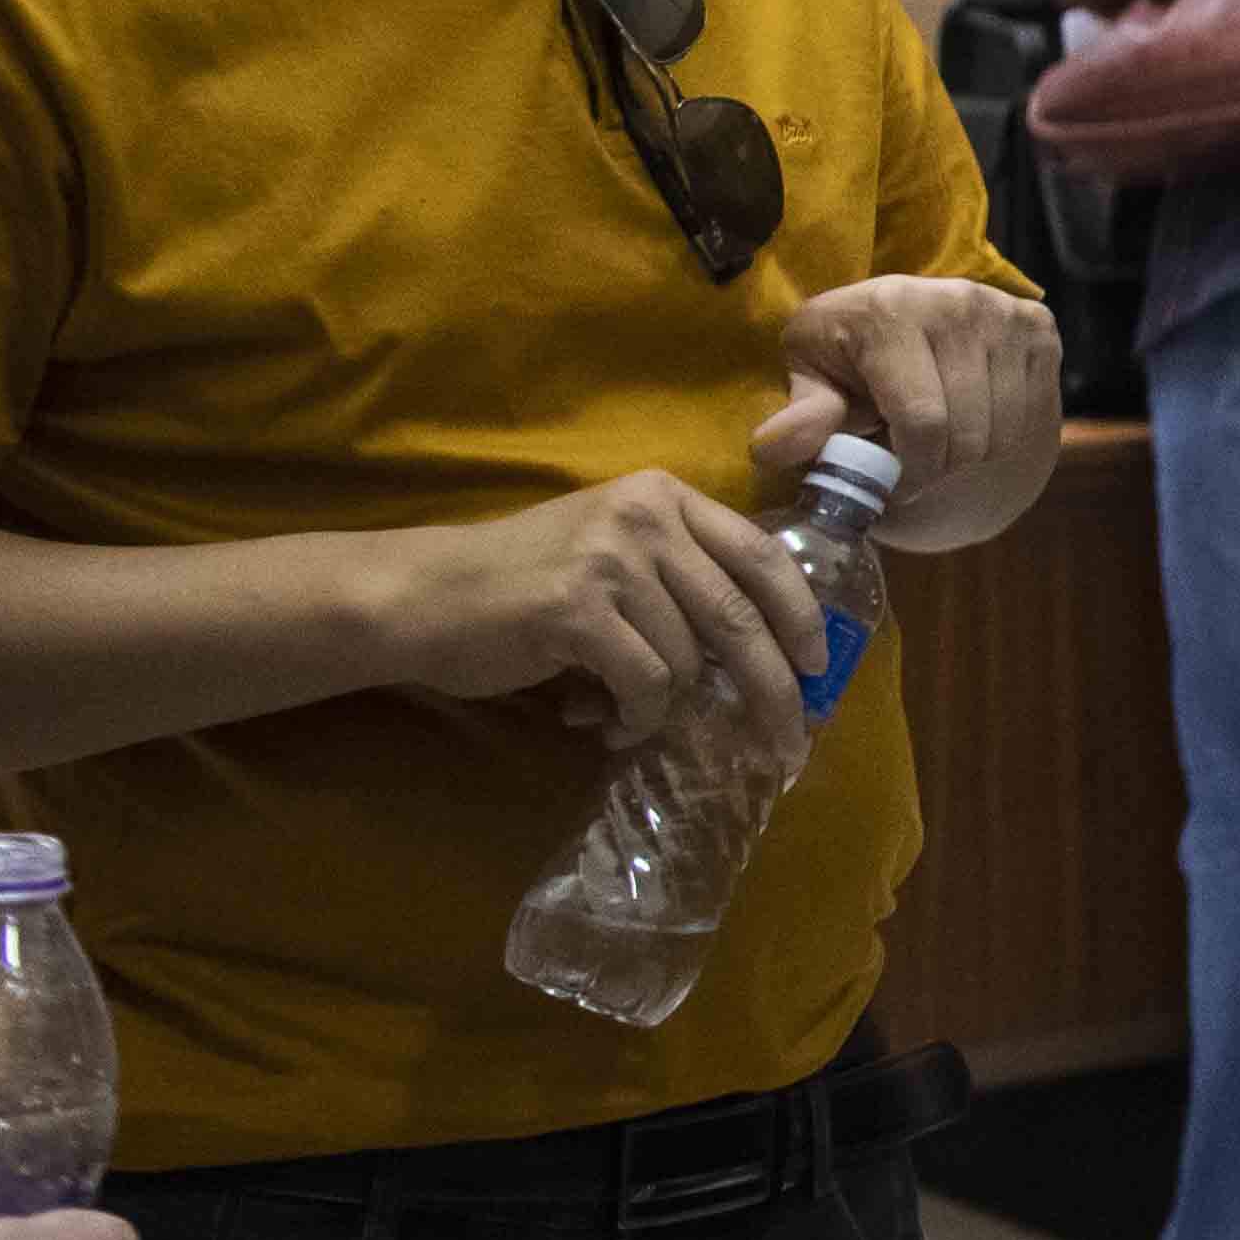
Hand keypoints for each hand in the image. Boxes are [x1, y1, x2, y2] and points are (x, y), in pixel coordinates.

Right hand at [372, 469, 831, 748]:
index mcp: (664, 497)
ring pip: (687, 661)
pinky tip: (602, 722)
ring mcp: (611, 560)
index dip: (800, 616)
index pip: (762, 556)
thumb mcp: (611, 556)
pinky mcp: (577, 609)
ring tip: (624, 717)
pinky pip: (645, 684)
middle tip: (789, 742)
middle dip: (774, 688)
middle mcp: (645, 516)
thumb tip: (764, 654)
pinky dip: (635, 717)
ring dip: (667, 709)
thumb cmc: (520, 586)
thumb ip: (680, 581)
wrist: (419, 596)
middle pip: (740, 616)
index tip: (819, 667)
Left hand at [754, 276, 1059, 523]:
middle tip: (913, 469)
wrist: (897, 311)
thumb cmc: (844, 353)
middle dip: (937, 469)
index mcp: (890, 310)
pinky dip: (997, 436)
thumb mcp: (811, 379)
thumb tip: (771, 448)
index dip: (911, 472)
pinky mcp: (1037, 327)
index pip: (922, 419)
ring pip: (1002, 432)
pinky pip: (1029, 416)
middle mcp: (956, 302)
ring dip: (967, 455)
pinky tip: (968, 419)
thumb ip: (802, 417)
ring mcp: (1003, 312)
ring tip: (935, 442)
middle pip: (966, 433)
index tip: (894, 488)